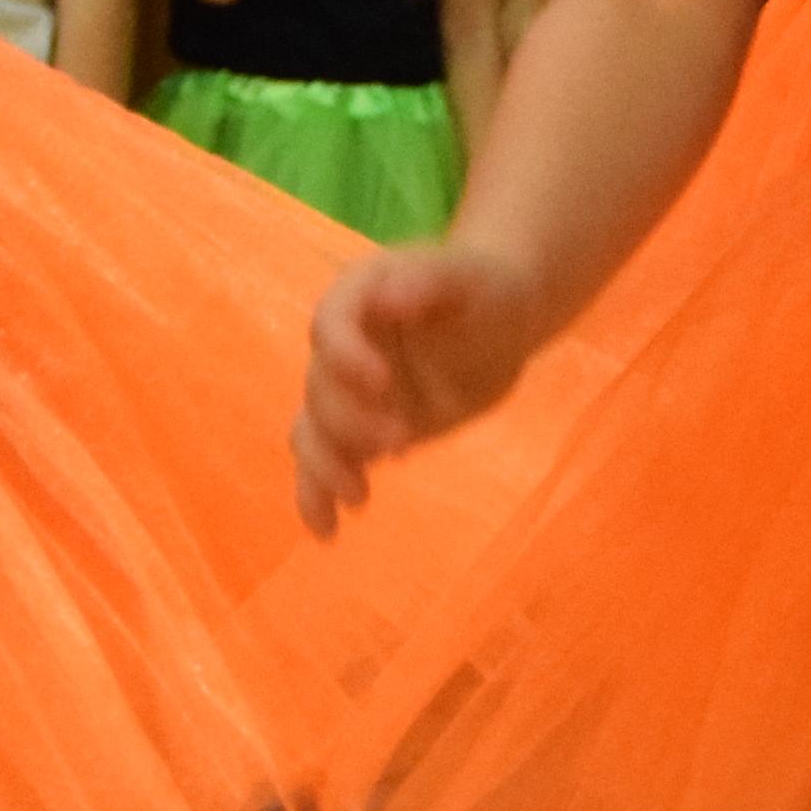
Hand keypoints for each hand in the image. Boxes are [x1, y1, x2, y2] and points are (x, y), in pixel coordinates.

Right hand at [294, 238, 546, 531]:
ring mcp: (347, 391)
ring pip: (312, 430)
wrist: (499, 323)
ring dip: (326, 464)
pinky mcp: (360, 430)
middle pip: (320, 387)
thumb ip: (427, 280)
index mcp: (359, 296)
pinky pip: (323, 462)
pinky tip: (327, 531)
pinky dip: (317, 495)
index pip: (331, 324)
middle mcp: (341, 345)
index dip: (345, 356)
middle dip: (351, 420)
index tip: (383, 383)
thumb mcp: (469, 278)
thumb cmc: (487, 291)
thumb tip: (388, 294)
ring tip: (360, 496)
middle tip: (401, 438)